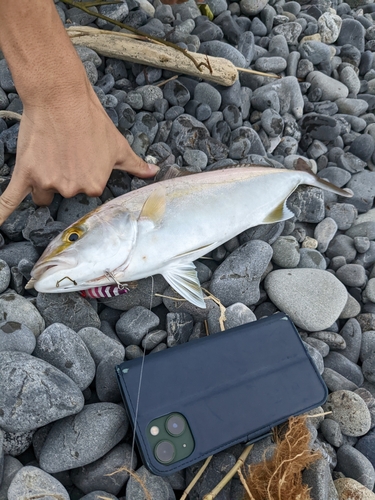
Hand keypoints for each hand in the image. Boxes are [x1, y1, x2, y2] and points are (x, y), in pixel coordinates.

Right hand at [0, 83, 158, 223]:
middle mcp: (72, 189)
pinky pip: (10, 199)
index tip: (82, 157)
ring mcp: (47, 183)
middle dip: (64, 177)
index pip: (87, 190)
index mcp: (94, 186)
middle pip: (64, 193)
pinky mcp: (26, 174)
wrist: (62, 98)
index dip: (84, 173)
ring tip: (49, 156)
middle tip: (66, 152)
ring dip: (44, 183)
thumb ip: (135, 164)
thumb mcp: (119, 145)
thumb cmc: (93, 121)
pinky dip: (2, 212)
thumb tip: (153, 172)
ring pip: (43, 194)